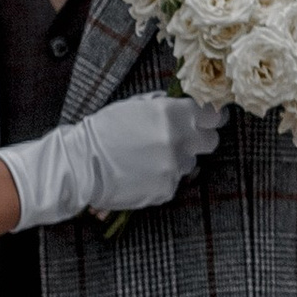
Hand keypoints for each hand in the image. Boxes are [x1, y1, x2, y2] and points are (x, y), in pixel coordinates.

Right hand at [0, 96, 223, 230]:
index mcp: (171, 115)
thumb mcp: (136, 106)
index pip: (212, 115)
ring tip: (150, 156)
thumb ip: (165, 107)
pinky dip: (162, 176)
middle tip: (186, 137)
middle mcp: (177, 142)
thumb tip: (187, 107)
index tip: (212, 117)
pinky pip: (174, 180)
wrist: (83, 164)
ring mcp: (173, 168)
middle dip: (201, 138)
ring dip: (177, 158)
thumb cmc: (105, 130)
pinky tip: (142, 171)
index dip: (213, 116)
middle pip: (211, 141)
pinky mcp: (166, 190)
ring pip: (190, 162)